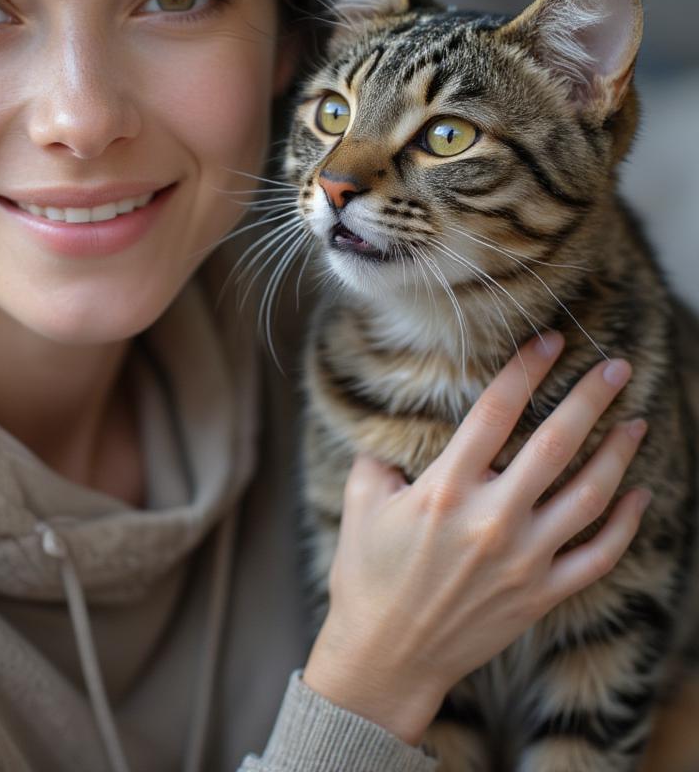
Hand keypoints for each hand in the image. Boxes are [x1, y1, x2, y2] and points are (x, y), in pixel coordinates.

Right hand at [302, 331, 650, 745]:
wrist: (387, 656)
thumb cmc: (368, 576)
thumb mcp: (360, 505)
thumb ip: (380, 461)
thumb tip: (396, 441)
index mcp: (444, 489)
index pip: (494, 412)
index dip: (525, 370)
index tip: (550, 341)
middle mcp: (491, 519)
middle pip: (555, 444)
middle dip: (591, 399)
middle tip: (617, 367)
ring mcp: (523, 559)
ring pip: (588, 496)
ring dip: (618, 454)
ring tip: (636, 422)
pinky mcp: (540, 595)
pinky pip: (598, 555)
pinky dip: (624, 523)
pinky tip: (637, 495)